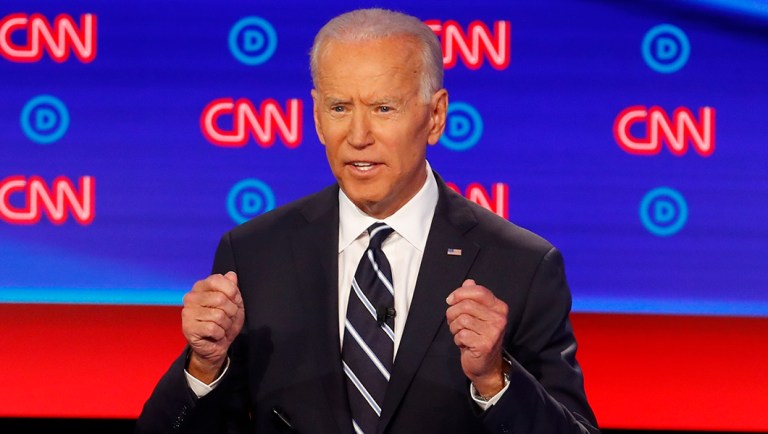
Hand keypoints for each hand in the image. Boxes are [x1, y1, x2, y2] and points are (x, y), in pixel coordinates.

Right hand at [181, 271, 244, 382]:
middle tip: (228, 318)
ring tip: (221, 327)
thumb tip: (231, 275)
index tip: (234, 301)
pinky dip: (220, 333)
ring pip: (218, 315)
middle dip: (231, 312)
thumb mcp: (235, 303)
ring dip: (226, 324)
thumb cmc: (225, 322)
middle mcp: (191, 297)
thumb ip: (233, 288)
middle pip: (221, 299)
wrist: (217, 346)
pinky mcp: (188, 328)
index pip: (217, 280)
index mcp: (201, 287)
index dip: (232, 292)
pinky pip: (213, 328)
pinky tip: (215, 334)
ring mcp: (188, 312)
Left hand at [446, 279, 508, 396]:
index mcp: (499, 307)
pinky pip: (461, 334)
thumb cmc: (478, 337)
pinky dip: (457, 338)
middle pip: (466, 305)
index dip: (460, 293)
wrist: (485, 365)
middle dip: (453, 313)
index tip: (450, 300)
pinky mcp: (485, 344)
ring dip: (454, 327)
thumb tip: (468, 282)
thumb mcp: (477, 315)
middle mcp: (499, 318)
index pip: (478, 291)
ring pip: (462, 319)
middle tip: (453, 322)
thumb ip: (473, 297)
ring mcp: (494, 332)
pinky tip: (463, 343)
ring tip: (460, 333)